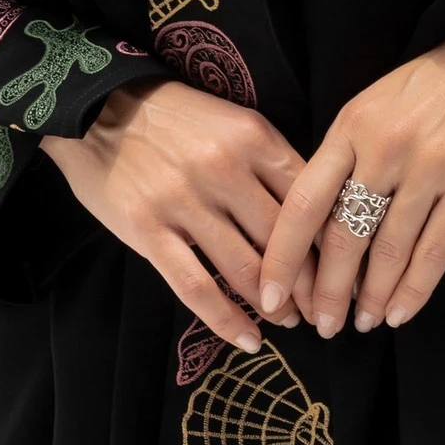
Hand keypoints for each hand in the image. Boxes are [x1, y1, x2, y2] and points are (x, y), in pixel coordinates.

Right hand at [41, 79, 319, 352]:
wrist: (98, 105)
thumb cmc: (174, 115)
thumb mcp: (232, 120)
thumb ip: (269, 160)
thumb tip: (312, 212)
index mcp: (253, 136)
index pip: (308, 199)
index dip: (331, 241)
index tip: (346, 268)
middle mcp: (225, 169)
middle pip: (282, 239)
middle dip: (308, 282)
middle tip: (323, 307)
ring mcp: (185, 201)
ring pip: (245, 268)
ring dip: (275, 305)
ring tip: (290, 321)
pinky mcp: (148, 230)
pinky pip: (196, 287)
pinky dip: (227, 320)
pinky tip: (248, 340)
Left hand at [256, 34, 444, 337]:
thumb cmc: (432, 85)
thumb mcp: (375, 103)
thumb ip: (347, 153)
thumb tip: (322, 217)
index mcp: (353, 126)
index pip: (306, 201)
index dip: (284, 254)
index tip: (269, 291)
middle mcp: (386, 150)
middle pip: (344, 237)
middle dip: (327, 291)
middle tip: (321, 325)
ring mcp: (430, 172)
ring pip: (389, 253)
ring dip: (371, 298)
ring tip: (362, 323)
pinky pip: (435, 253)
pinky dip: (414, 290)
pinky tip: (399, 313)